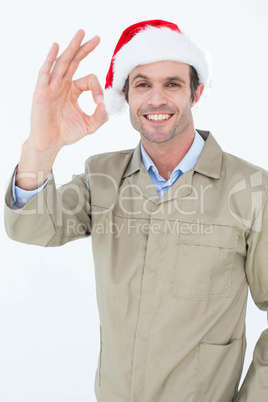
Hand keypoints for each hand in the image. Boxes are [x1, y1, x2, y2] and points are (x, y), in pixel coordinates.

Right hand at [29, 30, 107, 153]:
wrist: (50, 143)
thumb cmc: (66, 133)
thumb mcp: (89, 125)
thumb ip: (100, 116)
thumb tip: (105, 104)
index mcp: (73, 90)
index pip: (89, 79)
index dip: (97, 87)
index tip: (100, 101)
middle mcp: (62, 85)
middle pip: (75, 61)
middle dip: (85, 48)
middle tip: (97, 37)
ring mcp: (51, 86)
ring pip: (62, 62)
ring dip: (72, 47)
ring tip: (80, 33)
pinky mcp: (42, 91)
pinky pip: (45, 72)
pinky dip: (50, 59)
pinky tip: (57, 47)